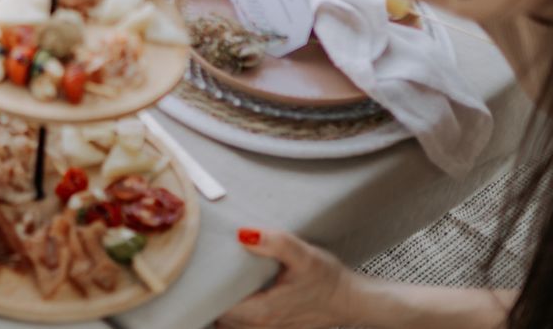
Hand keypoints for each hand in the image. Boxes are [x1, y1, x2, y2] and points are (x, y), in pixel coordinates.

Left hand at [215, 229, 363, 328]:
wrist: (354, 301)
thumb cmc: (329, 280)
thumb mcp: (304, 256)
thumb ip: (275, 243)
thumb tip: (244, 234)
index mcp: (263, 311)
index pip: (218, 309)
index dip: (205, 294)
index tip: (198, 274)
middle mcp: (263, 327)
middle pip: (221, 320)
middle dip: (210, 300)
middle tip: (203, 274)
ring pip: (232, 327)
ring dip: (223, 309)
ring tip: (217, 284)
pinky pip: (246, 328)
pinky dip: (236, 316)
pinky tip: (238, 295)